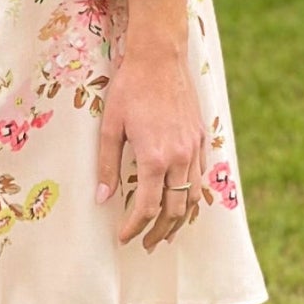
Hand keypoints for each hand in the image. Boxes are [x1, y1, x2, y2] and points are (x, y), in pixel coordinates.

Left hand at [96, 0, 203, 248]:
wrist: (159, 58)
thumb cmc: (130, 89)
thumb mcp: (110, 126)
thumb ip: (106, 165)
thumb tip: (102, 198)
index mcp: (153, 157)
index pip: (146, 207)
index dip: (134, 227)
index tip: (124, 237)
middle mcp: (178, 158)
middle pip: (174, 210)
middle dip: (160, 232)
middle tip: (147, 245)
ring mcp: (193, 149)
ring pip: (193, 198)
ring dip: (179, 220)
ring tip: (166, 234)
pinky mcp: (200, 138)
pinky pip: (200, 177)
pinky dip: (193, 197)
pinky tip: (182, 203)